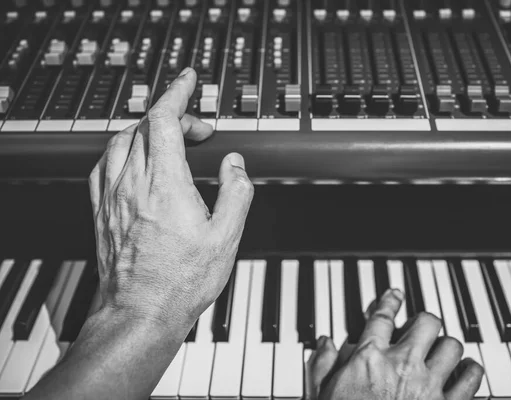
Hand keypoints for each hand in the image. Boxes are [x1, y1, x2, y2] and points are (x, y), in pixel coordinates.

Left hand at [88, 67, 253, 331]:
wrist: (139, 312)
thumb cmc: (181, 281)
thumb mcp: (227, 237)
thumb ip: (236, 192)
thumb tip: (234, 165)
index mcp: (166, 185)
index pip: (163, 119)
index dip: (177, 93)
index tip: (187, 81)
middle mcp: (133, 184)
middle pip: (145, 126)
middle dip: (174, 116)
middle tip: (199, 130)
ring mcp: (112, 196)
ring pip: (121, 141)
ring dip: (146, 131)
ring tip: (170, 142)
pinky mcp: (101, 211)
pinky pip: (104, 164)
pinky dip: (123, 150)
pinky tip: (136, 162)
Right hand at [308, 289, 483, 399]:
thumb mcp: (322, 394)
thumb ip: (323, 365)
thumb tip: (325, 344)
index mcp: (370, 359)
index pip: (383, 317)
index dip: (390, 301)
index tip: (395, 295)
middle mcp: (402, 365)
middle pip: (427, 323)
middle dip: (424, 322)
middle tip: (421, 328)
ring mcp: (428, 386)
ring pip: (452, 346)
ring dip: (447, 347)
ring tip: (442, 351)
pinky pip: (471, 378)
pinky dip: (471, 371)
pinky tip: (465, 371)